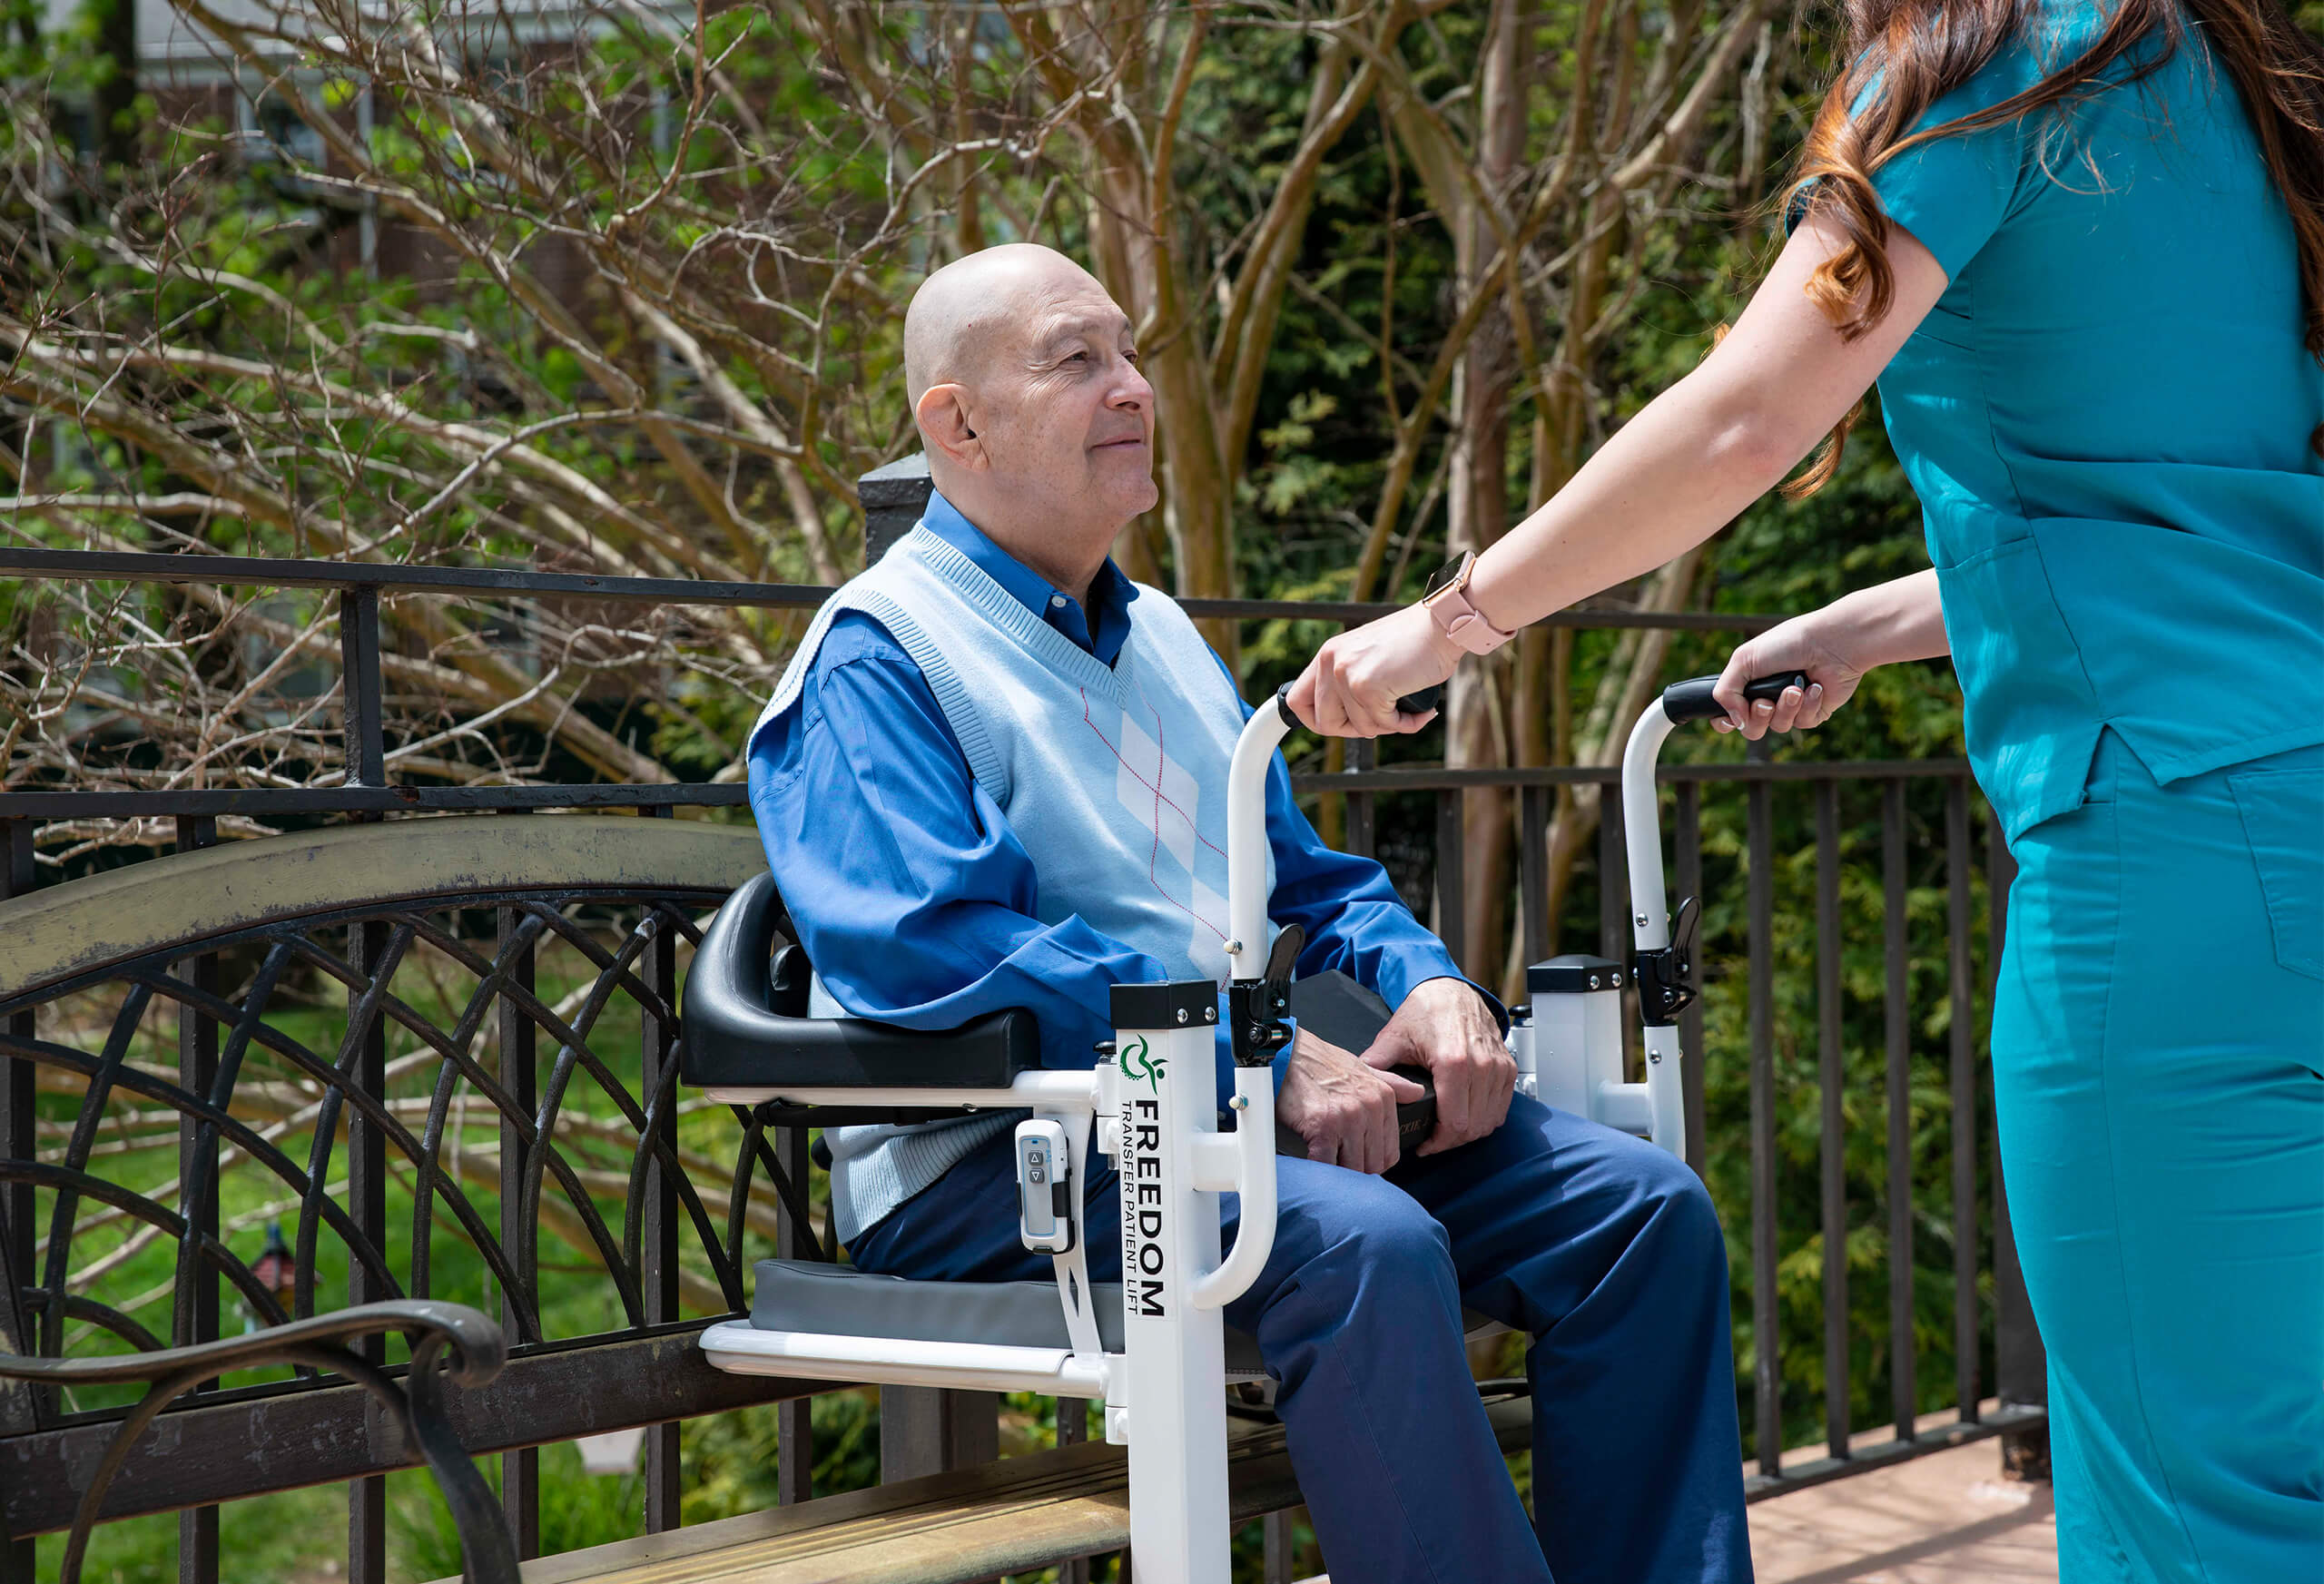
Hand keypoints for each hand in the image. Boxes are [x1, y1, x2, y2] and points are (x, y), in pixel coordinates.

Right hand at [1276, 1026, 1427, 1173]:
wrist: (1287, 1054)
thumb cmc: (1318, 1063)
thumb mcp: (1363, 1069)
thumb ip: (1393, 1084)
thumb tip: (1417, 1092)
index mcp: (1382, 1098)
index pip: (1390, 1152)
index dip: (1373, 1163)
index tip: (1358, 1161)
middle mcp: (1369, 1108)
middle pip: (1373, 1165)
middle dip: (1355, 1171)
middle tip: (1338, 1163)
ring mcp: (1347, 1118)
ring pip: (1353, 1169)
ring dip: (1337, 1172)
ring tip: (1324, 1162)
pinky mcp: (1323, 1127)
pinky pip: (1327, 1164)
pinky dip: (1319, 1169)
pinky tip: (1312, 1161)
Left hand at [1286, 602, 1460, 738]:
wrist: (1442, 625)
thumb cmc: (1415, 643)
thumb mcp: (1367, 657)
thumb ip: (1348, 682)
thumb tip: (1342, 721)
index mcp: (1328, 654)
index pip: (1296, 700)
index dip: (1315, 721)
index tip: (1341, 724)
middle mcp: (1331, 662)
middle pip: (1324, 723)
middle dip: (1356, 730)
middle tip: (1383, 720)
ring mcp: (1347, 675)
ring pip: (1360, 728)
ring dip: (1389, 726)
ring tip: (1409, 710)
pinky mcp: (1368, 688)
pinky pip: (1383, 725)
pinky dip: (1406, 724)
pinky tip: (1420, 711)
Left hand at [1359, 977, 1513, 1155]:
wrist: (1450, 990)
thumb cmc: (1425, 1010)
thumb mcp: (1393, 1037)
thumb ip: (1376, 1066)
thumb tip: (1362, 1089)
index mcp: (1453, 1062)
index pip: (1454, 1124)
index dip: (1438, 1143)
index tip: (1425, 1145)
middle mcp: (1481, 1066)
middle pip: (1472, 1127)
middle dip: (1451, 1141)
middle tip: (1433, 1140)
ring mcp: (1498, 1067)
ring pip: (1489, 1121)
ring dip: (1469, 1132)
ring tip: (1448, 1130)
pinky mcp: (1508, 1067)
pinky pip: (1501, 1108)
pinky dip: (1486, 1118)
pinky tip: (1467, 1116)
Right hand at [1711, 608, 1868, 740]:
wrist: (1830, 644)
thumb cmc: (1788, 643)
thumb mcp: (1743, 659)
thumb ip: (1725, 692)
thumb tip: (1735, 721)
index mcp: (1749, 682)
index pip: (1728, 714)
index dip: (1725, 721)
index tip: (1729, 720)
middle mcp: (1769, 696)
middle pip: (1752, 728)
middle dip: (1758, 716)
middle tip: (1765, 702)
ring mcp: (1792, 705)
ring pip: (1778, 726)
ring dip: (1785, 708)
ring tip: (1795, 688)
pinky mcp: (1815, 711)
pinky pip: (1803, 723)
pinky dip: (1808, 705)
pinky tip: (1815, 686)